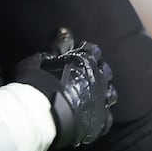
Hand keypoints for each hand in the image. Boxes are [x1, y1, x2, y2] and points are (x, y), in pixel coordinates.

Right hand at [11, 28, 117, 150]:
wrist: (43, 111)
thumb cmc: (40, 80)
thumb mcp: (43, 57)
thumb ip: (57, 44)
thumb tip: (65, 30)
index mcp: (86, 60)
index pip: (92, 50)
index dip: (85, 52)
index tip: (78, 55)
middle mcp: (99, 78)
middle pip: (105, 71)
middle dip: (98, 71)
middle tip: (85, 75)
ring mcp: (101, 99)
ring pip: (111, 93)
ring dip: (104, 92)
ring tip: (92, 95)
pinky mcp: (100, 120)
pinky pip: (107, 118)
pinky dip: (101, 115)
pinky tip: (93, 115)